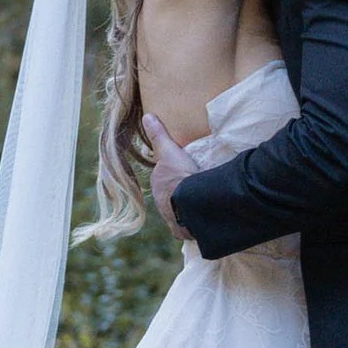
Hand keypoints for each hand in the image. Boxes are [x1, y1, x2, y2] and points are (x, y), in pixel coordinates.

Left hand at [143, 112, 199, 233]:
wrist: (191, 202)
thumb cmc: (179, 175)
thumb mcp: (170, 151)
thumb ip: (159, 135)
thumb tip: (146, 116)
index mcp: (158, 184)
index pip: (163, 178)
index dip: (173, 174)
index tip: (184, 171)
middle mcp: (161, 203)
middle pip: (169, 195)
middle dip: (178, 192)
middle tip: (194, 185)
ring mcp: (171, 218)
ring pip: (177, 210)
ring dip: (185, 207)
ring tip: (199, 202)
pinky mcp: (182, 230)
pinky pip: (186, 226)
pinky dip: (191, 222)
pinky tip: (201, 218)